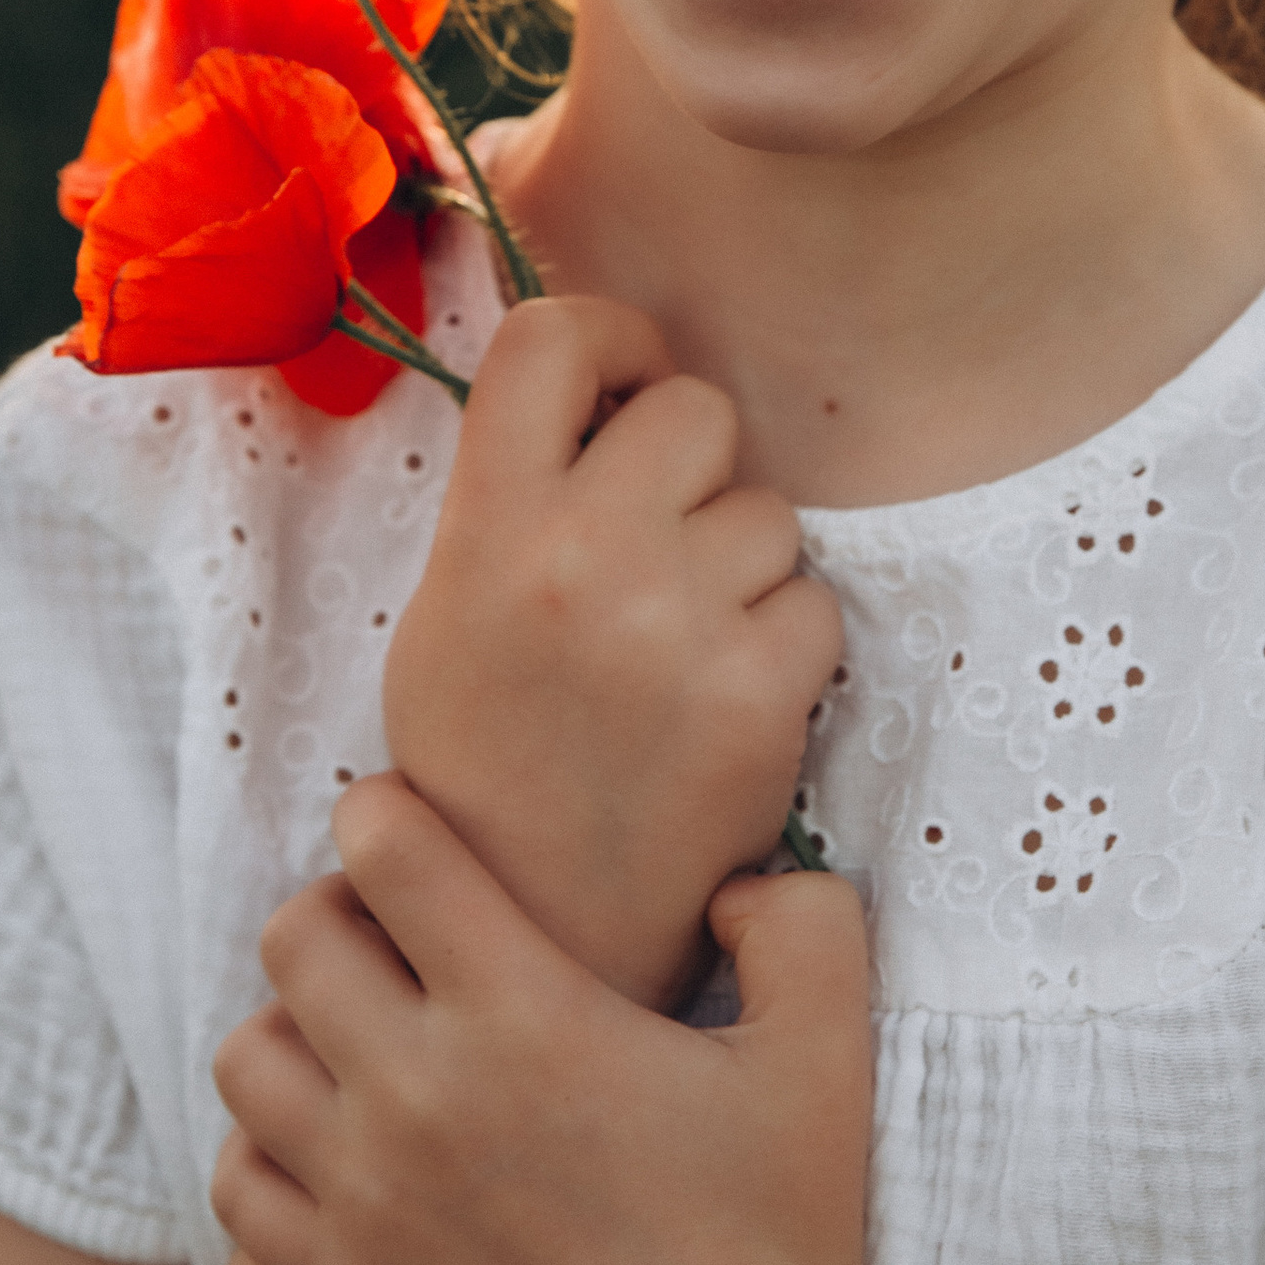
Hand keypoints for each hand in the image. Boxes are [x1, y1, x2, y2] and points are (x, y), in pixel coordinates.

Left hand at [212, 777, 881, 1264]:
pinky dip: (268, 1148)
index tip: (422, 832)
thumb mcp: (829, 1046)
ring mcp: (372, 1201)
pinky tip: (344, 1149)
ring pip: (244, 1056)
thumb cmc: (792, 1235)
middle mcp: (424, 1093)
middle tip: (398, 938)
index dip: (391, 814)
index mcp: (526, 1009)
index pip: (382, 849)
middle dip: (338, 912)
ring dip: (293, 1028)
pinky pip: (237, 1182)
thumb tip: (724, 880)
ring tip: (364, 1044)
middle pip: (293, 939)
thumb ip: (797, 916)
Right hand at [378, 292, 841, 1006]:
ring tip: (681, 650)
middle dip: (695, 467)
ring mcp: (676, 623)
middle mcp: (582, 557)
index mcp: (488, 526)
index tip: (627, 385)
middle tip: (663, 546)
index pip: (552, 338)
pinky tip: (725, 705)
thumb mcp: (450, 605)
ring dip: (744, 567)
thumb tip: (612, 383)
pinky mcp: (757, 694)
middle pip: (696, 410)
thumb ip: (518, 490)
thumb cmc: (489, 755)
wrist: (534, 926)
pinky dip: (785, 648)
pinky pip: (814, 602)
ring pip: (769, 513)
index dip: (611, 338)